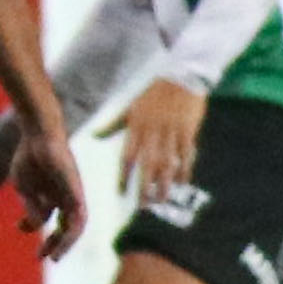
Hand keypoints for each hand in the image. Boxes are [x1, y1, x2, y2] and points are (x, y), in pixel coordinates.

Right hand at [7, 130, 88, 261]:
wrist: (37, 135)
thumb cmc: (29, 157)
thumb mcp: (25, 188)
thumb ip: (31, 208)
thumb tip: (36, 227)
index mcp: (54, 198)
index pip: (56, 225)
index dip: (49, 241)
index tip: (38, 256)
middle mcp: (66, 199)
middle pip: (67, 228)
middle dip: (56, 244)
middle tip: (43, 258)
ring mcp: (73, 194)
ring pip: (75, 225)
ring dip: (66, 243)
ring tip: (54, 257)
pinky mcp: (76, 190)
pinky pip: (78, 215)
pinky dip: (71, 229)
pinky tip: (61, 236)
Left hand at [113, 79, 207, 210]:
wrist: (181, 79)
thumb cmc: (152, 95)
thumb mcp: (130, 108)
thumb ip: (113, 125)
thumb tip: (94, 135)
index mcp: (136, 127)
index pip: (127, 156)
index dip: (124, 175)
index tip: (121, 193)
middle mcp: (152, 132)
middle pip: (147, 164)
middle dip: (144, 186)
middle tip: (143, 205)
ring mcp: (171, 132)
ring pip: (167, 163)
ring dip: (164, 183)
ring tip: (161, 199)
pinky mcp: (188, 131)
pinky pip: (185, 155)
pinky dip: (184, 169)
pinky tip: (182, 182)